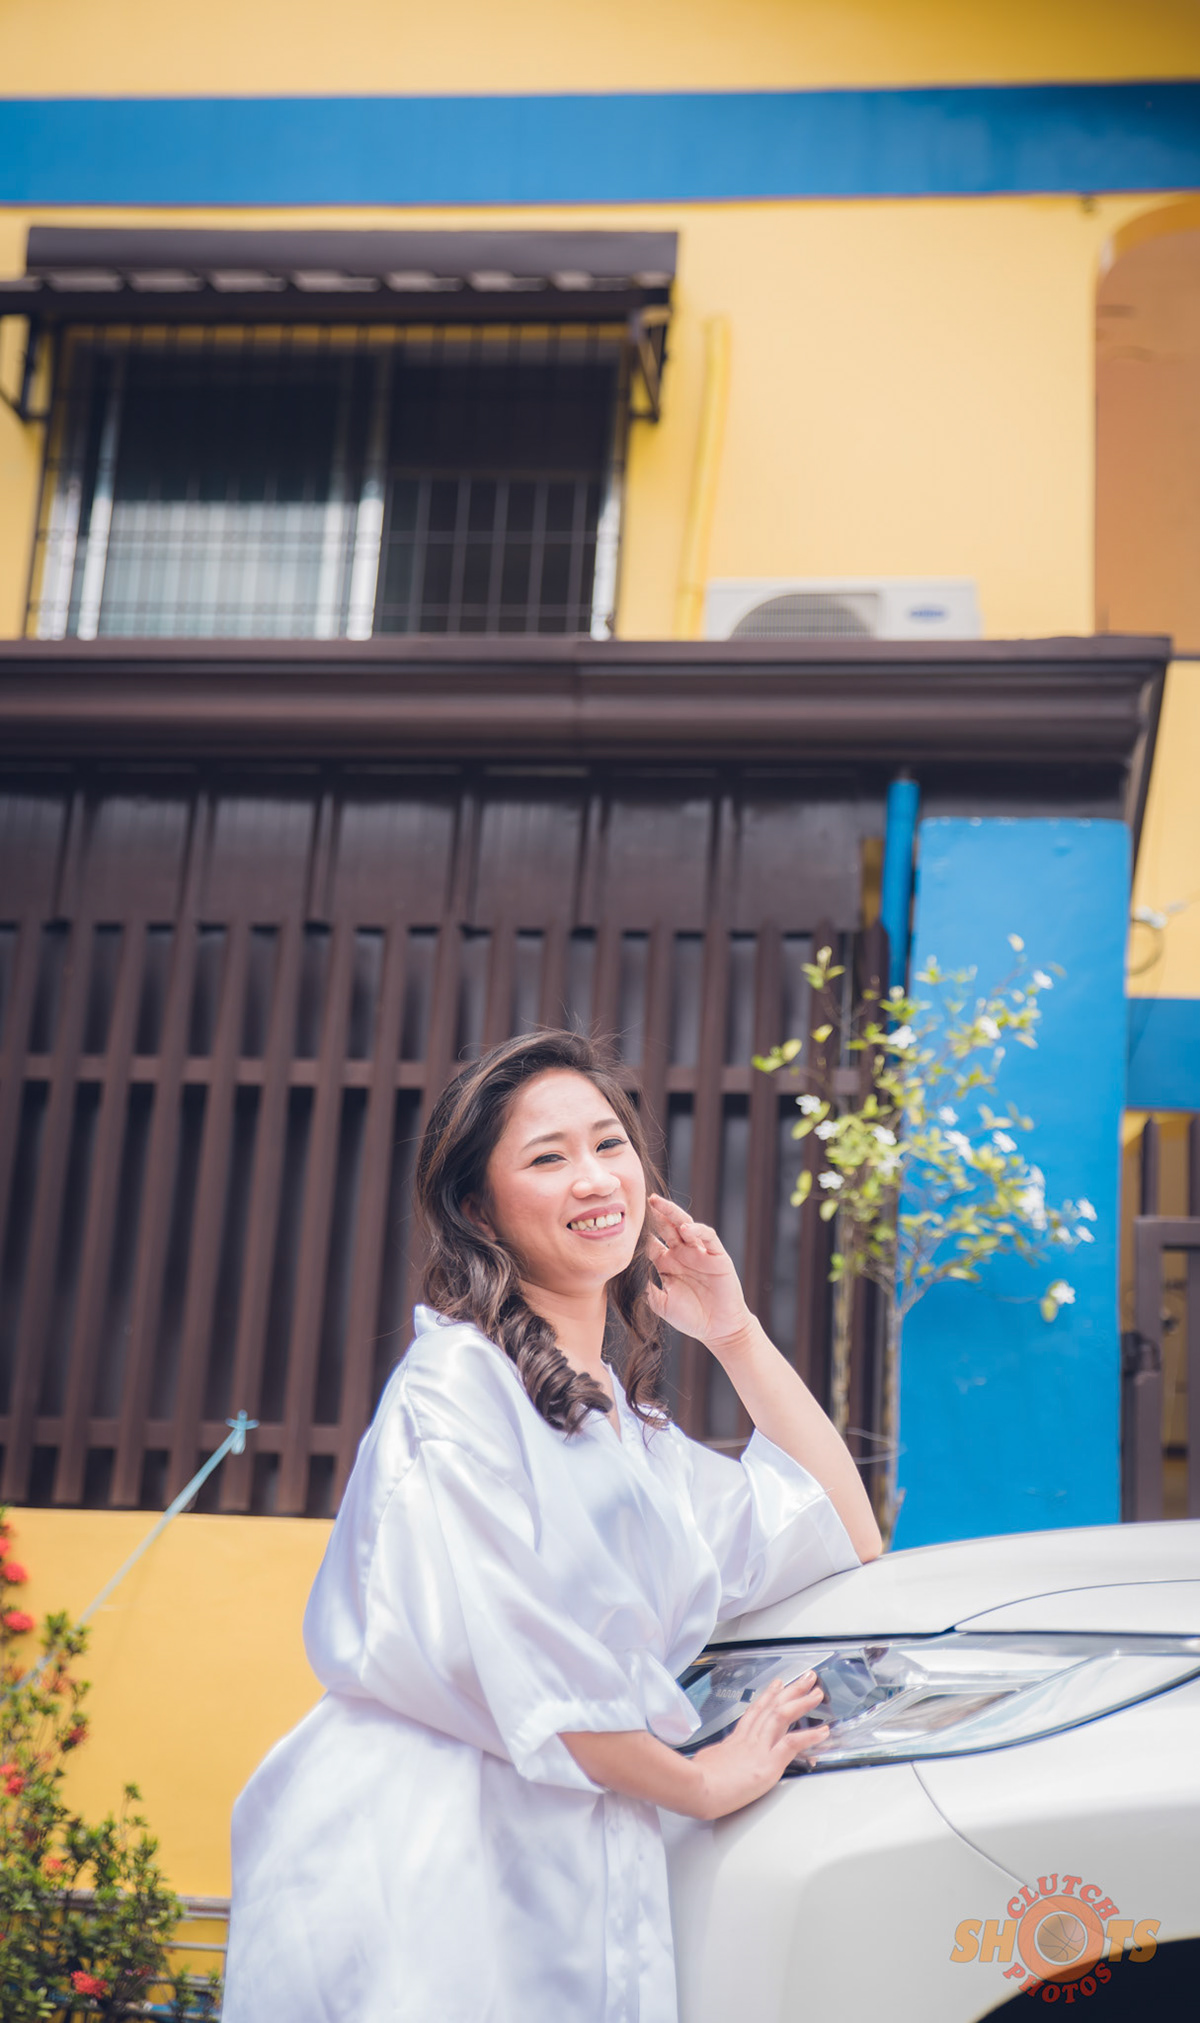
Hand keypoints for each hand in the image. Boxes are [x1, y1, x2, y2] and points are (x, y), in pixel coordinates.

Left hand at [643, 1194, 753, 1354]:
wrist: (718, 1329)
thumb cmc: (690, 1318)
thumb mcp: (661, 1304)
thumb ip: (647, 1289)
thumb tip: (630, 1276)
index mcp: (666, 1264)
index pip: (651, 1241)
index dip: (640, 1232)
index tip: (624, 1222)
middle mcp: (682, 1254)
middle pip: (666, 1227)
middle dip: (656, 1213)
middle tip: (643, 1199)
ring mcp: (700, 1253)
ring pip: (685, 1225)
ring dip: (672, 1213)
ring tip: (658, 1203)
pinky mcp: (717, 1256)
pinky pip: (708, 1237)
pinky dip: (697, 1230)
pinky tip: (685, 1229)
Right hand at [693, 1675, 828, 1819]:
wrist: (696, 1790)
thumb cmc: (696, 1783)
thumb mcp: (704, 1764)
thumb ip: (714, 1760)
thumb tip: (710, 1763)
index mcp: (734, 1741)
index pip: (754, 1713)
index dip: (767, 1697)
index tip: (777, 1685)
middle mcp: (748, 1740)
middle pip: (772, 1707)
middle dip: (791, 1690)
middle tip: (806, 1677)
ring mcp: (759, 1749)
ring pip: (783, 1716)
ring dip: (802, 1702)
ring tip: (817, 1692)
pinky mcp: (768, 1764)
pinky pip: (792, 1744)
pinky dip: (809, 1736)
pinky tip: (823, 1731)